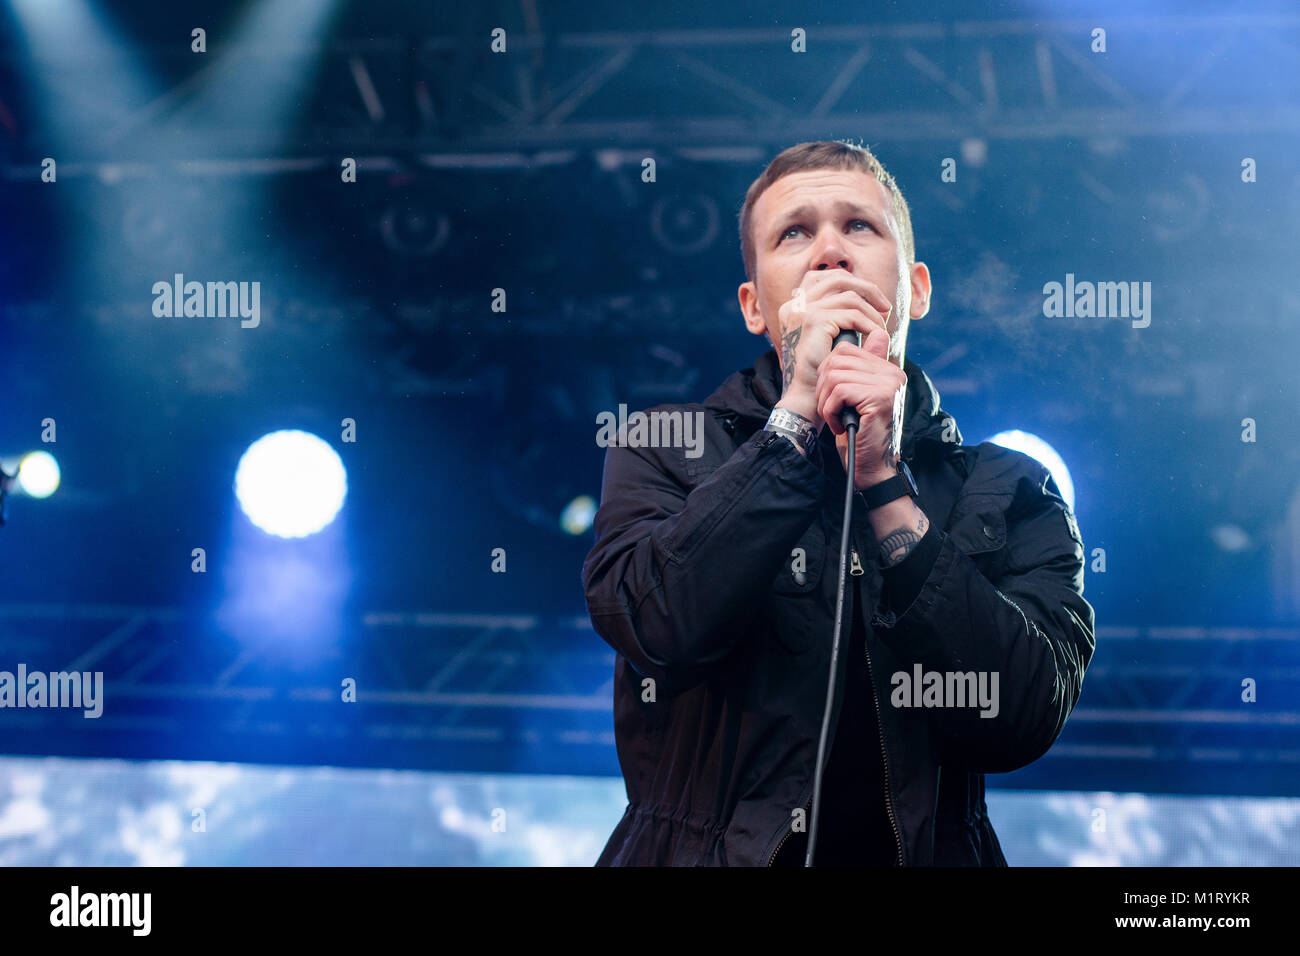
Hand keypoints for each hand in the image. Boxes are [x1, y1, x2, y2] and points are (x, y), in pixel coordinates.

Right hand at [773, 270, 893, 428]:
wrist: (805, 396)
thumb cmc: (818, 372)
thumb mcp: (827, 337)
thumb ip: (839, 315)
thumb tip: (867, 295)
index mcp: (793, 306)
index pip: (825, 277)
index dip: (852, 282)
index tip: (872, 299)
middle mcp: (794, 304)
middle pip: (837, 278)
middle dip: (866, 289)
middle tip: (885, 307)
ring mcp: (802, 310)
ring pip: (850, 296)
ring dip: (872, 311)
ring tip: (882, 328)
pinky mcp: (814, 320)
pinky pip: (852, 314)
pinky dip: (869, 324)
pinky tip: (877, 336)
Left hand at [815, 326, 907, 490]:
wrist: (872, 469)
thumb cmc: (860, 434)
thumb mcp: (854, 398)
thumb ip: (857, 370)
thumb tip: (866, 338)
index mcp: (888, 370)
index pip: (846, 350)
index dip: (827, 372)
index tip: (832, 397)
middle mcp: (893, 373)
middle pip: (837, 360)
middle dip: (823, 387)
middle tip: (830, 411)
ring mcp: (888, 384)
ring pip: (835, 376)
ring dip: (826, 402)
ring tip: (835, 419)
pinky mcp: (880, 398)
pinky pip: (839, 392)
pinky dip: (830, 411)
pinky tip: (839, 426)